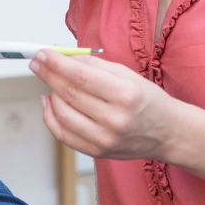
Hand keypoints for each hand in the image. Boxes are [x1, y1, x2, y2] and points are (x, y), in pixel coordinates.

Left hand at [29, 51, 179, 159]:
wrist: (168, 132)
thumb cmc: (147, 100)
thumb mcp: (126, 74)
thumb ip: (93, 65)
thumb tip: (63, 57)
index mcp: (124, 94)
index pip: (80, 76)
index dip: (56, 63)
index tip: (42, 53)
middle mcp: (114, 119)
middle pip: (69, 94)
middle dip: (48, 74)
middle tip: (36, 62)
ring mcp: (105, 139)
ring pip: (62, 114)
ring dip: (50, 93)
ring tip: (49, 81)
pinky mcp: (97, 152)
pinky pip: (64, 135)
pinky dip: (51, 117)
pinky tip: (49, 102)